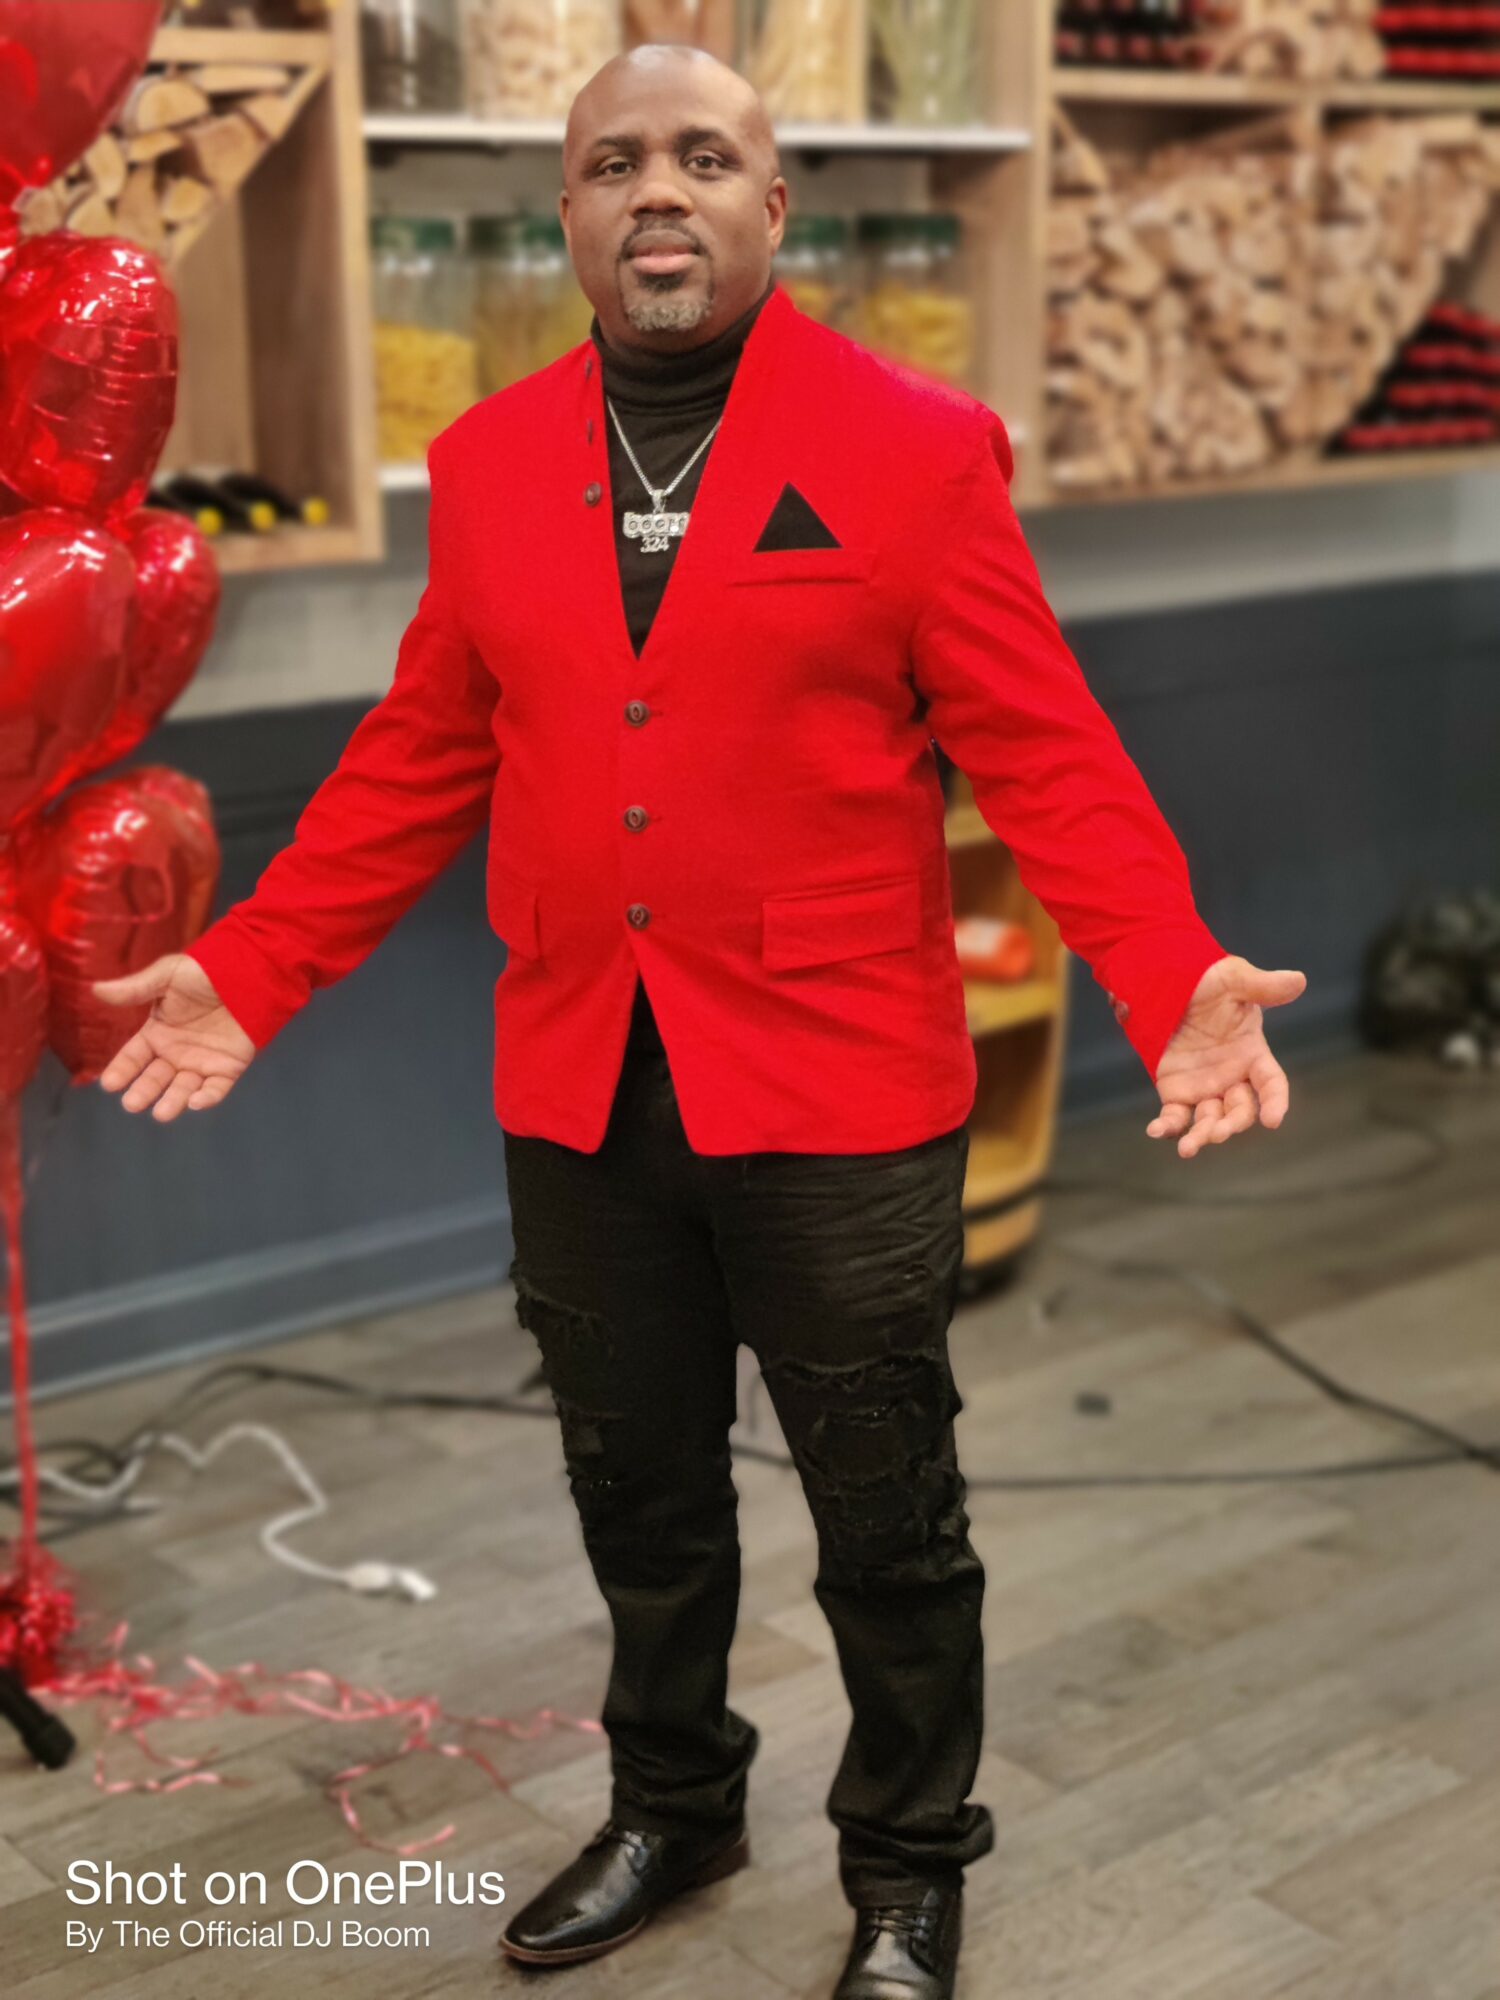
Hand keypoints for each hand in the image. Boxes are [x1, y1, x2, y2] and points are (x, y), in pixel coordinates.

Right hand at [92, 954, 255, 1120]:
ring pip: (183, 1088)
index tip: (110, 1084)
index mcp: (157, 1033)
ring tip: (162, 1113)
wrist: (247, 971)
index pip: (133, 1057)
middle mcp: (176, 1053)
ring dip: (173, 1102)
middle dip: (144, 1092)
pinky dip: (207, 1098)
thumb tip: (97, 989)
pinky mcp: (229, 1067)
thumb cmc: (204, 971)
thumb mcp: (167, 976)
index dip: (122, 1070)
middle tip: (132, 1104)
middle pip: (155, 1079)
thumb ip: (135, 988)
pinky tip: (196, 1102)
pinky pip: (216, 1088)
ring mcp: (202, 1062)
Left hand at [1146, 955, 1305, 1157]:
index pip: (1271, 1084)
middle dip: (1232, 1124)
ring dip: (1201, 1135)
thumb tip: (1299, 980)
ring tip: (1188, 1148)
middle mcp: (1232, 1076)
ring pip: (1209, 1120)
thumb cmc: (1208, 978)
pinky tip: (1156, 1131)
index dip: (1275, 1102)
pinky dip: (1167, 1127)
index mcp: (1252, 1053)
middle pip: (1240, 1110)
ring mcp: (1204, 1087)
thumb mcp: (1235, 979)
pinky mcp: (1175, 1091)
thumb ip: (1264, 986)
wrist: (1168, 980)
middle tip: (1218, 1133)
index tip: (1273, 1120)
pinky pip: (1175, 1115)